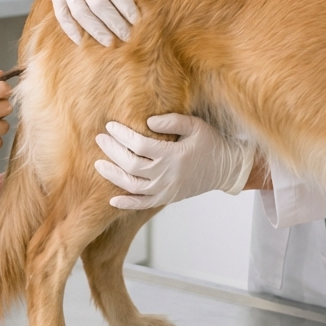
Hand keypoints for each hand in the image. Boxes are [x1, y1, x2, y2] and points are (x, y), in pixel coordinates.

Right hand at [39, 0, 152, 45]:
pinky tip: (81, 41)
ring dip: (94, 29)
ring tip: (109, 43)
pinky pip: (61, 15)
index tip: (138, 20)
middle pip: (98, 4)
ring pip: (80, 13)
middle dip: (114, 22)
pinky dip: (69, 29)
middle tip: (128, 37)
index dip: (125, 6)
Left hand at [94, 113, 253, 209]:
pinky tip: (112, 200)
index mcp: (173, 155)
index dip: (122, 135)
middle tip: (100, 139)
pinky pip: (143, 205)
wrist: (226, 168)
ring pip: (133, 187)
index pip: (140, 145)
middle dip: (112, 151)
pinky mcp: (167, 198)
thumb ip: (172, 121)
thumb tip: (148, 121)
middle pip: (131, 166)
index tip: (110, 126)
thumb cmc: (211, 143)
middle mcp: (167, 175)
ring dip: (113, 176)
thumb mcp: (196, 126)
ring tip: (99, 164)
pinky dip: (127, 204)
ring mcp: (166, 190)